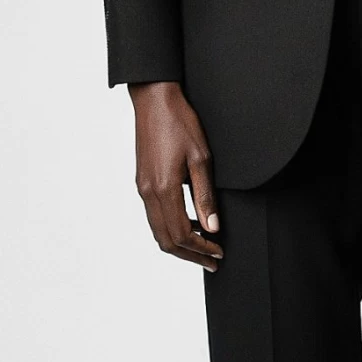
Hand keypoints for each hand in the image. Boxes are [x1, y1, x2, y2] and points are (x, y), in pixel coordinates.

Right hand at [128, 80, 222, 271]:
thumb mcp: (201, 158)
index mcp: (163, 188)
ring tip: (204, 247)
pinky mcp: (142, 181)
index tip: (220, 253)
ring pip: (158, 230)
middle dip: (190, 255)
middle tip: (213, 262)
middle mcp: (148, 192)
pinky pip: (154, 216)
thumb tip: (212, 228)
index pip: (182, 234)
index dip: (202, 248)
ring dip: (180, 244)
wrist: (154, 99)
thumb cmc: (180, 122)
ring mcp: (142, 188)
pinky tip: (190, 223)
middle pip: (166, 240)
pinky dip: (171, 228)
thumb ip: (205, 196)